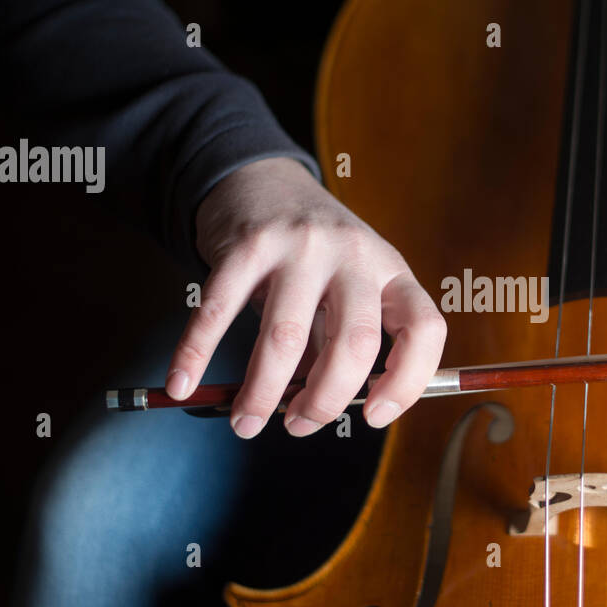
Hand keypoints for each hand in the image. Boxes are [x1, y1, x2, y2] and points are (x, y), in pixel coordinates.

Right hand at [166, 156, 446, 438]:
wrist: (264, 180)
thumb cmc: (314, 256)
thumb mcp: (348, 288)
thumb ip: (339, 343)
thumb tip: (315, 410)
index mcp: (391, 271)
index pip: (423, 329)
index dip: (409, 381)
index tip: (377, 415)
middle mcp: (354, 255)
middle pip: (354, 344)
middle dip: (325, 401)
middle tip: (298, 425)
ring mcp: (302, 246)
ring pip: (286, 338)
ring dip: (262, 394)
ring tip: (246, 424)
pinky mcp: (248, 244)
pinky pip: (220, 311)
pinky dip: (197, 354)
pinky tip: (184, 384)